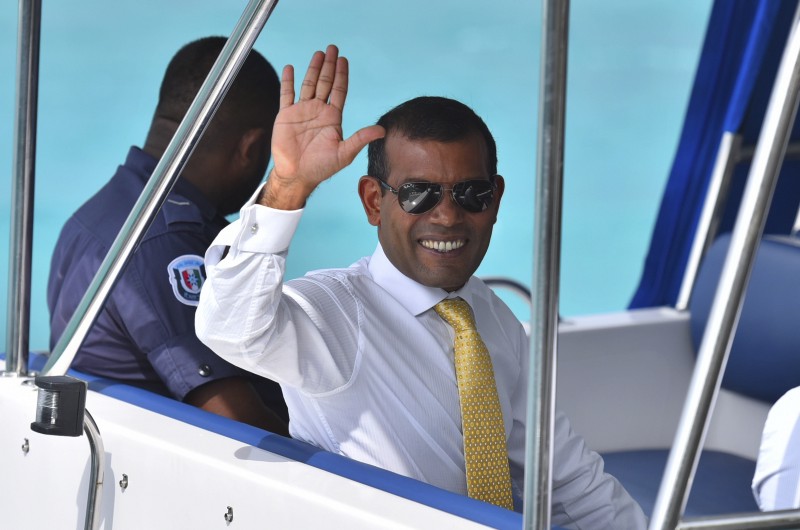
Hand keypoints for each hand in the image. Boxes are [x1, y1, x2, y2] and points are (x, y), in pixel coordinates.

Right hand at [260, 45, 384, 209]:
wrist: (297, 175)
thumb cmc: (321, 168)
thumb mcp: (344, 153)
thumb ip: (361, 139)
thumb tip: (382, 130)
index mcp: (333, 118)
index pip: (339, 91)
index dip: (342, 75)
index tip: (343, 60)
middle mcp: (318, 111)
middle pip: (325, 83)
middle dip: (329, 66)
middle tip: (332, 48)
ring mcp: (302, 112)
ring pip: (309, 84)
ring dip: (313, 69)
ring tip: (318, 54)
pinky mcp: (286, 115)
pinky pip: (287, 94)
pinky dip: (288, 81)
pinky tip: (291, 68)